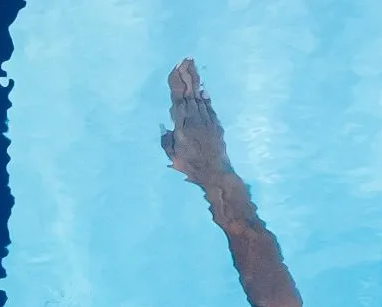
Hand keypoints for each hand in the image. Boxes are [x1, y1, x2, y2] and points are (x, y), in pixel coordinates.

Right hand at [161, 58, 232, 186]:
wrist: (215, 171)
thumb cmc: (191, 166)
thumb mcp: (173, 156)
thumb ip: (167, 140)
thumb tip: (165, 127)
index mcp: (182, 126)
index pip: (178, 99)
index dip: (178, 83)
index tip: (176, 69)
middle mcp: (194, 119)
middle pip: (190, 93)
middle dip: (187, 76)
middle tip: (186, 59)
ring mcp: (206, 120)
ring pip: (199, 97)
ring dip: (196, 82)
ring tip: (193, 68)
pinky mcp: (215, 124)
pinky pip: (209, 106)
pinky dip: (205, 97)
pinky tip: (202, 90)